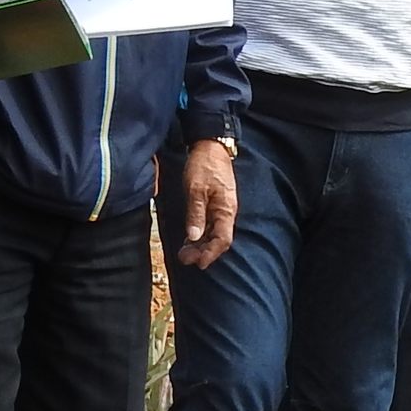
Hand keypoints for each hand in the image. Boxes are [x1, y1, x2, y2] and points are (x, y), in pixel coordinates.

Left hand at [173, 137, 236, 268]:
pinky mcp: (215, 204)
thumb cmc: (205, 165)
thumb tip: (194, 237)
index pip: (222, 239)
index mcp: (225, 210)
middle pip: (218, 240)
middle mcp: (226, 212)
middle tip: (184, 259)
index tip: (198, 263)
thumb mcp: (196, 189)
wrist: (211, 146)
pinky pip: (210, 225)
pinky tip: (190, 239)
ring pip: (213, 233)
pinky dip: (200, 234)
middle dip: (203, 252)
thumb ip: (196, 214)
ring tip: (184, 252)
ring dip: (200, 245)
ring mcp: (221, 208)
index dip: (211, 253)